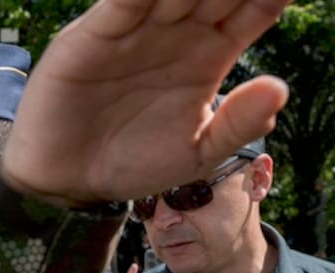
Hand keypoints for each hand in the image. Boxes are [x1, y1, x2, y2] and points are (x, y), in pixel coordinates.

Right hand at [0, 0, 289, 206]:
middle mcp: (177, 30)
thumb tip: (278, 88)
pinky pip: (121, 5)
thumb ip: (239, 125)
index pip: (254, 8)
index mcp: (211, 52)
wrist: (67, 181)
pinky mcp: (95, 34)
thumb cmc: (132, 162)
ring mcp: (136, 28)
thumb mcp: (197, 154)